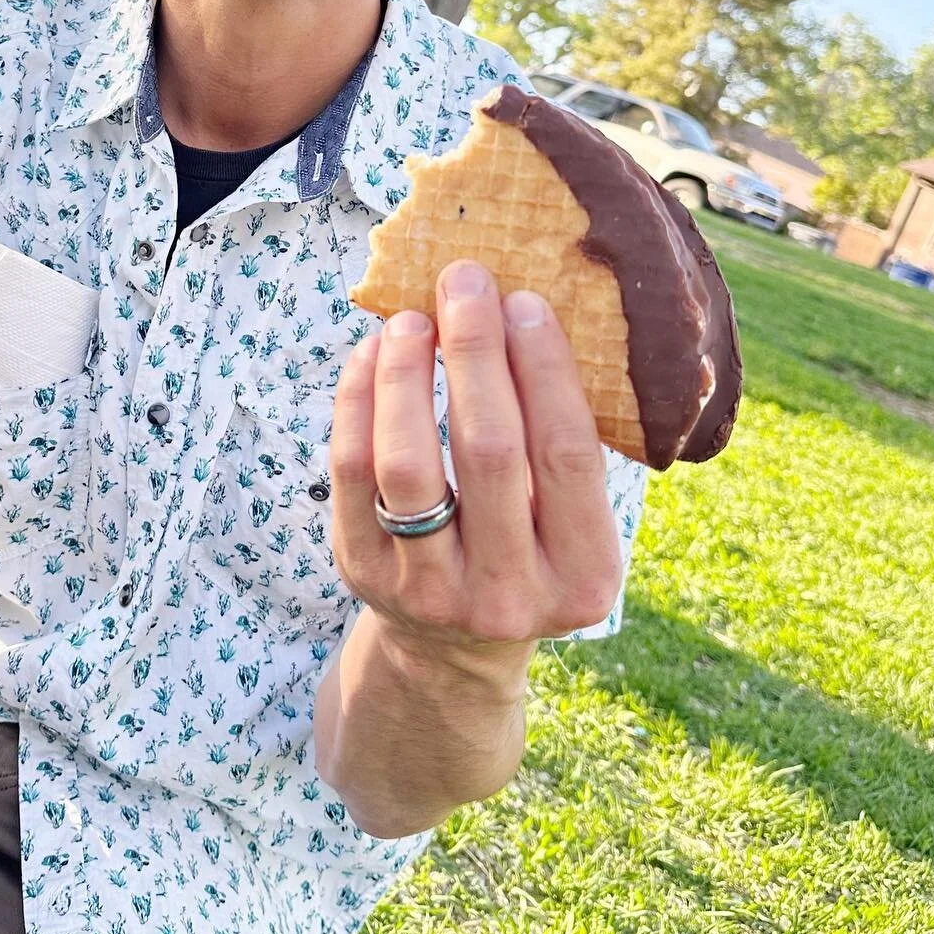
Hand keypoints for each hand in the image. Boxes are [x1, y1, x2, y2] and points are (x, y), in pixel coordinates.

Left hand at [330, 260, 623, 693]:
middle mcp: (508, 593)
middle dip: (476, 352)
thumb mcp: (569, 526)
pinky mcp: (364, 574)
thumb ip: (562, 444)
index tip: (525, 301)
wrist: (453, 652)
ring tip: (411, 319)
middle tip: (465, 281)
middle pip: (488, 450)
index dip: (545, 370)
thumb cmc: (526, 551)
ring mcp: (430, 590)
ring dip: (407, 376)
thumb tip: (527, 311)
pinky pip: (351, 474)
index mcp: (583, 576)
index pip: (566, 455)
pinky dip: (358, 402)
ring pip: (408, 464)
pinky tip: (372, 355)